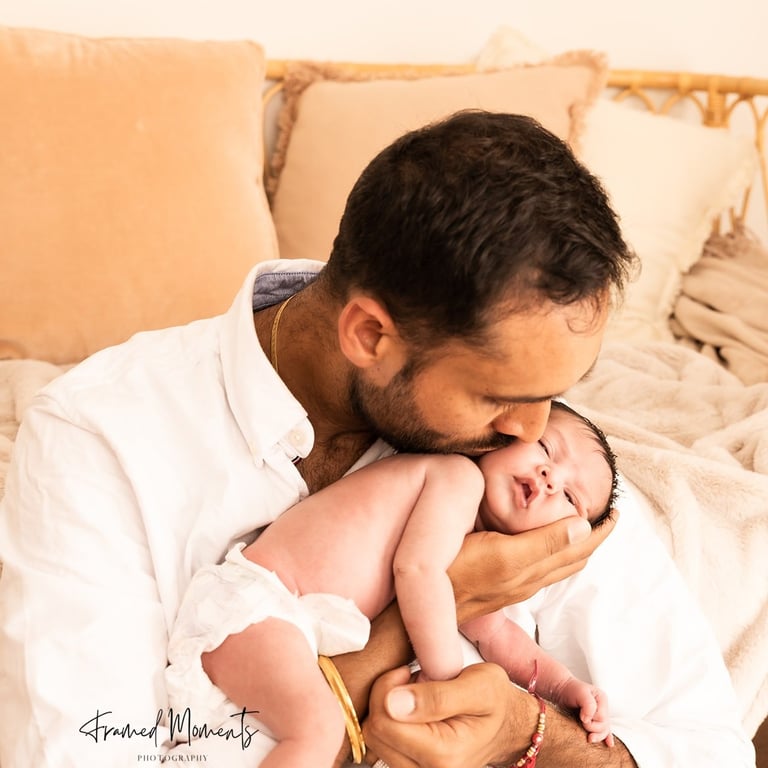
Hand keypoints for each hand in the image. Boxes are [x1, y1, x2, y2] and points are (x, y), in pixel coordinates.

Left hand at [363, 662, 536, 767]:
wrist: (508, 725)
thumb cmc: (496, 701)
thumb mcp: (478, 686)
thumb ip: (437, 696)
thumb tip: (393, 702)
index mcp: (444, 754)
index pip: (384, 722)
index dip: (387, 688)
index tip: (407, 672)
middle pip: (374, 732)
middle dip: (385, 697)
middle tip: (411, 680)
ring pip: (375, 739)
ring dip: (387, 710)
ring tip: (415, 695)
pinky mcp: (411, 767)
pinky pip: (383, 744)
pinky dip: (391, 721)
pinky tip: (411, 709)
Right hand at [449, 511, 617, 623]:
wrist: (419, 608)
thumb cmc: (455, 575)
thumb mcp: (501, 556)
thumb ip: (541, 543)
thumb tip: (583, 526)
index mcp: (534, 569)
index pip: (580, 547)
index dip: (601, 529)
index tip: (617, 510)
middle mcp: (528, 578)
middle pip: (573, 556)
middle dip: (593, 535)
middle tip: (606, 514)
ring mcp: (512, 581)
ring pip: (557, 562)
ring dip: (575, 543)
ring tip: (583, 523)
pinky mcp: (497, 580)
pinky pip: (539, 564)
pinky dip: (554, 548)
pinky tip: (542, 537)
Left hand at [556, 678, 614, 746]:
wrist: (560, 691)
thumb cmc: (569, 689)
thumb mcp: (580, 692)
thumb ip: (588, 705)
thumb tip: (588, 720)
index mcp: (601, 699)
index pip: (602, 717)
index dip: (591, 719)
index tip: (581, 715)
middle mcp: (602, 708)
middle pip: (604, 726)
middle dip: (591, 727)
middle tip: (581, 720)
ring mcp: (598, 716)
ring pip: (604, 731)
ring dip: (596, 735)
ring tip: (588, 736)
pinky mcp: (594, 722)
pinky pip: (604, 731)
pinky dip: (606, 737)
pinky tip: (608, 743)